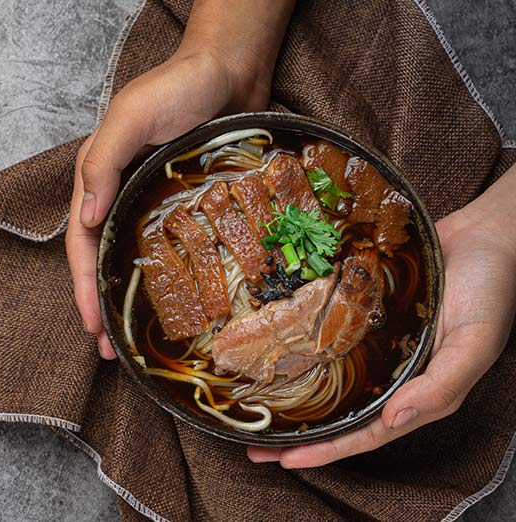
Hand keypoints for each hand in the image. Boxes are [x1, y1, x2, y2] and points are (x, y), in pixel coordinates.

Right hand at [66, 0, 294, 357]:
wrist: (231, 67)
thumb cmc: (178, 86)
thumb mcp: (131, 117)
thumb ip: (102, 163)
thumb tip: (85, 219)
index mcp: (99, 177)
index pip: (83, 243)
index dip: (83, 288)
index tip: (92, 327)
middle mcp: (121, 194)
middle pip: (103, 258)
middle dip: (102, 305)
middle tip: (112, 350)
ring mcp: (154, 200)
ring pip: (135, 258)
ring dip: (131, 298)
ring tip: (137, 338)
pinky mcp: (186, 202)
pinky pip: (173, 246)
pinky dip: (168, 276)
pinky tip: (178, 299)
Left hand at [247, 171, 515, 466]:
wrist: (485, 232)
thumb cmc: (489, 289)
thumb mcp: (474, 343)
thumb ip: (441, 386)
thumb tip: (395, 419)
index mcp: (418, 390)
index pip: (365, 433)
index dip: (326, 450)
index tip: (285, 460)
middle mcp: (392, 372)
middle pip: (339, 414)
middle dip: (299, 434)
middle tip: (253, 445)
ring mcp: (376, 344)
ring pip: (330, 379)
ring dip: (294, 395)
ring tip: (254, 407)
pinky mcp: (364, 314)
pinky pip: (330, 337)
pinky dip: (305, 348)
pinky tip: (277, 348)